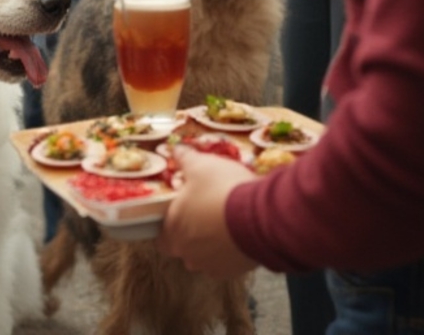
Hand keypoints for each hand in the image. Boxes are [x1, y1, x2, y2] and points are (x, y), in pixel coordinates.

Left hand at [157, 145, 259, 277]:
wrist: (261, 217)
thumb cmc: (223, 190)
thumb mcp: (201, 165)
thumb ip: (185, 159)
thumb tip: (177, 150)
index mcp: (173, 229)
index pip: (162, 236)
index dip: (170, 225)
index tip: (182, 213)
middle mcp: (187, 253)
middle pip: (183, 248)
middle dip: (191, 235)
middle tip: (205, 216)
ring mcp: (211, 265)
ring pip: (205, 257)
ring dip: (211, 244)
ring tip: (225, 224)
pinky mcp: (233, 271)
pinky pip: (227, 263)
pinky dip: (230, 252)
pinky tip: (239, 235)